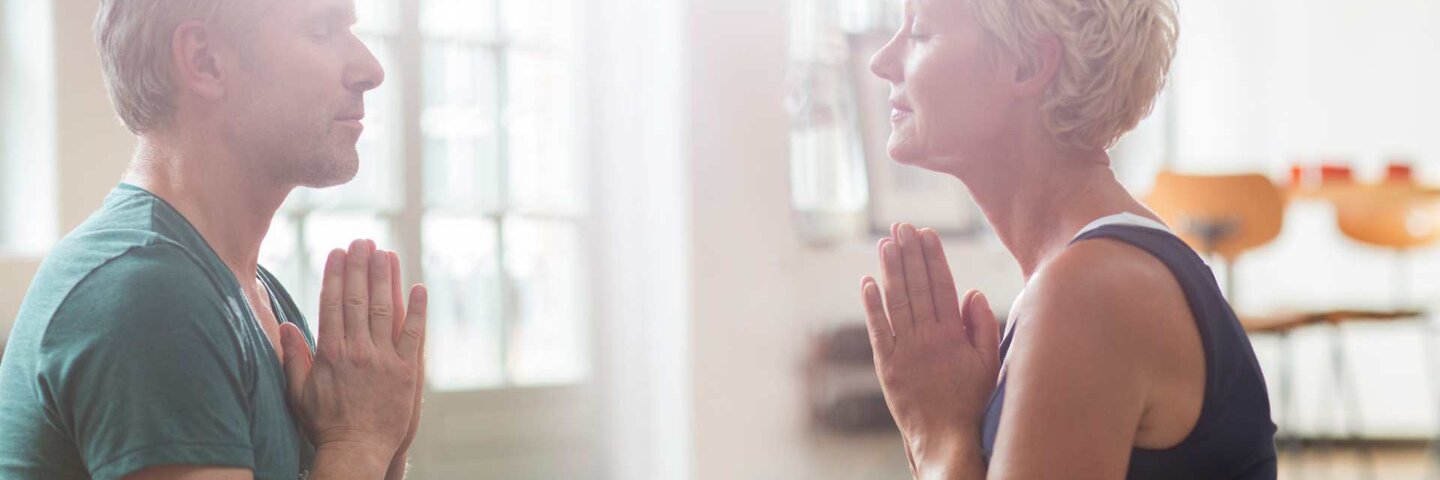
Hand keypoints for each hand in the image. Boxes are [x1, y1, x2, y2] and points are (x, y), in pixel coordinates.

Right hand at [279, 239, 427, 463]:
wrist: (356, 450)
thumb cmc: (325, 424)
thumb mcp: (299, 392)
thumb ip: (293, 357)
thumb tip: (285, 325)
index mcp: (330, 352)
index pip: (332, 303)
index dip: (335, 274)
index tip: (337, 252)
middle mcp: (357, 350)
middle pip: (359, 299)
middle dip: (360, 266)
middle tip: (363, 241)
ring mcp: (384, 359)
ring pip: (386, 309)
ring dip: (385, 278)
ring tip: (385, 253)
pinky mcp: (407, 371)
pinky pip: (414, 334)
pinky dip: (418, 310)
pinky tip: (419, 287)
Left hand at [861, 224, 999, 476]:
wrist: (944, 437)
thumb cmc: (970, 400)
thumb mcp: (989, 363)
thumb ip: (982, 325)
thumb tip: (972, 291)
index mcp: (953, 334)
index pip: (942, 285)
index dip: (933, 256)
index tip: (926, 232)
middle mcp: (927, 337)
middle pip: (916, 286)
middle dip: (909, 253)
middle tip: (901, 226)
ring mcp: (904, 350)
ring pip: (896, 301)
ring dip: (890, 270)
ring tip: (885, 243)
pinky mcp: (886, 365)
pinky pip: (878, 328)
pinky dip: (872, 304)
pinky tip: (868, 282)